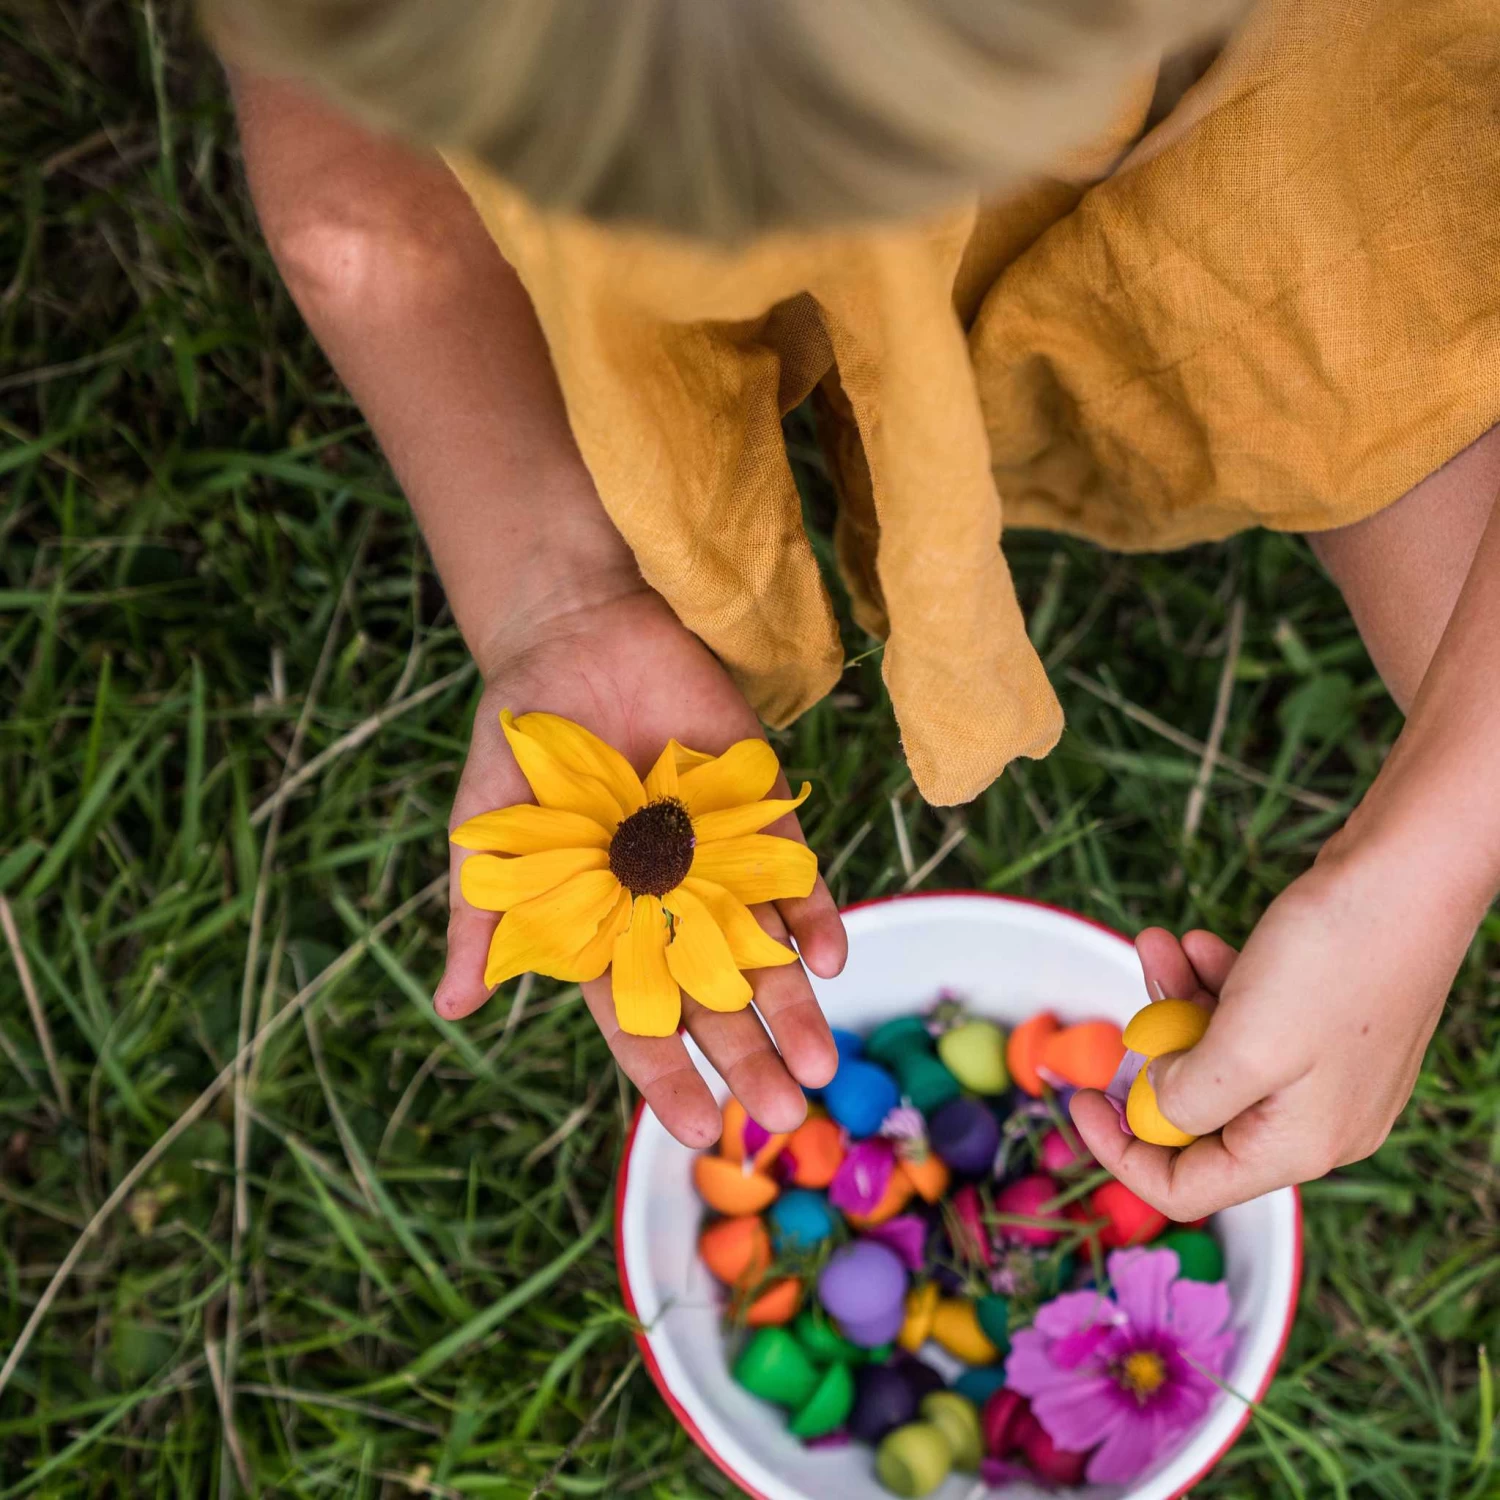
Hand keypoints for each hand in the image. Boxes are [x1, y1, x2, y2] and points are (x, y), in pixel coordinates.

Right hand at [434, 585, 846, 1145]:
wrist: (578, 638)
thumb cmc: (523, 745)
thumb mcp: (490, 835)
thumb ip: (483, 917)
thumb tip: (454, 1009)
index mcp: (606, 925)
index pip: (638, 1015)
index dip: (668, 1073)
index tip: (700, 1129)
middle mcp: (670, 905)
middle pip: (714, 996)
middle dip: (747, 1055)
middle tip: (782, 1113)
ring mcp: (719, 860)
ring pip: (765, 948)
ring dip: (795, 1005)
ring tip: (821, 1066)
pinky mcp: (759, 810)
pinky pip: (793, 870)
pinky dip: (812, 911)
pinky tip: (830, 956)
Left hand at [1069, 844, 1475, 1218]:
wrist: (1410, 874)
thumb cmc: (1335, 961)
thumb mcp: (1242, 1046)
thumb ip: (1186, 1096)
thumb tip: (1155, 1104)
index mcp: (1298, 1145)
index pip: (1186, 1186)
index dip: (1120, 1150)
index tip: (1079, 1096)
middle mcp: (1314, 1120)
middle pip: (1197, 1116)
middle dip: (1153, 1053)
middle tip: (1131, 1000)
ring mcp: (1321, 1070)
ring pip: (1215, 1053)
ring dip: (1175, 1001)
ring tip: (1157, 945)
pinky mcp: (1322, 1022)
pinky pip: (1244, 1018)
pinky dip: (1211, 983)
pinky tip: (1199, 942)